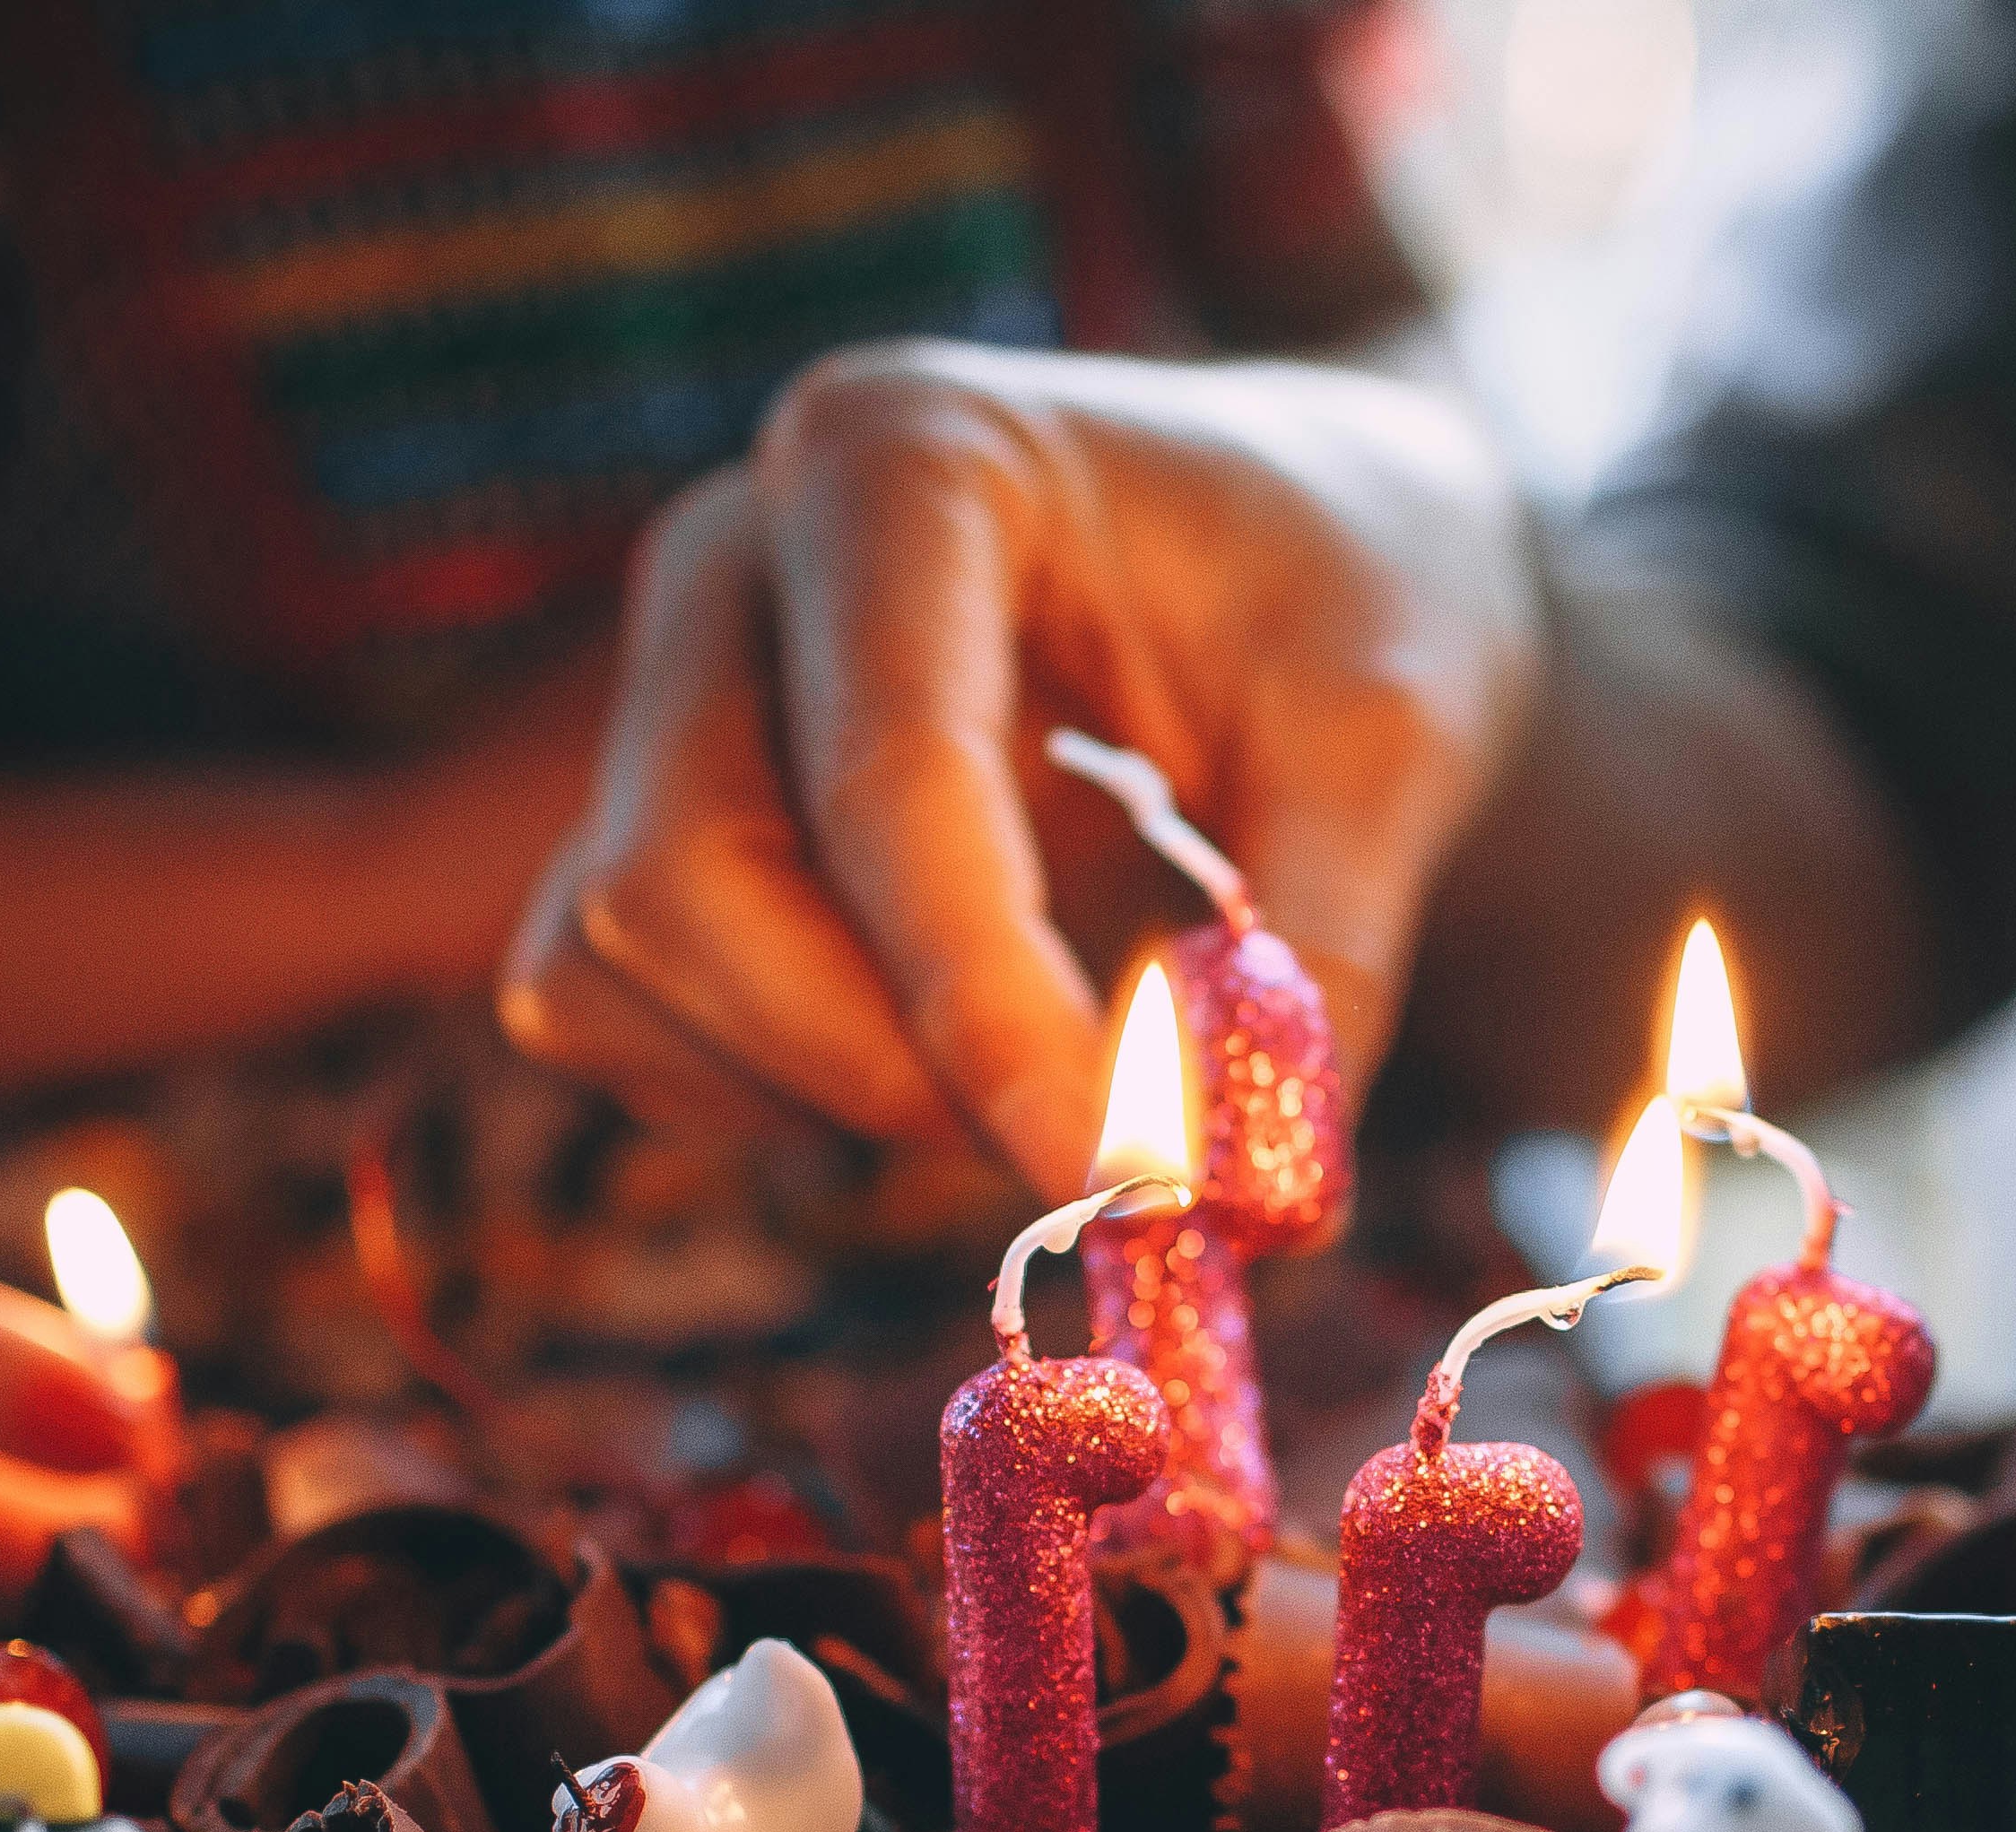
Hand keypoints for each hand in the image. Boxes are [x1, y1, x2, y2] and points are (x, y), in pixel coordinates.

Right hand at [539, 342, 1538, 1193]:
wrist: (1306, 556)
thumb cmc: (1350, 595)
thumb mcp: (1401, 739)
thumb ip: (1329, 948)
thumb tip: (1258, 1189)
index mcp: (906, 459)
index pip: (885, 778)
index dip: (985, 1012)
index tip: (1126, 1175)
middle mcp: (733, 553)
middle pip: (682, 878)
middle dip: (884, 1062)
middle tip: (1101, 1136)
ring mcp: (663, 686)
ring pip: (620, 960)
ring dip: (827, 1085)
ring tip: (1049, 1066)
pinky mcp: (643, 813)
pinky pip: (613, 1011)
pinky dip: (765, 1092)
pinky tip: (941, 1055)